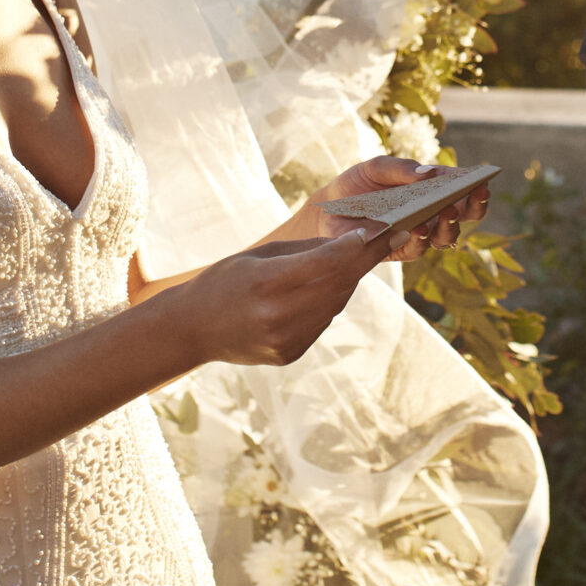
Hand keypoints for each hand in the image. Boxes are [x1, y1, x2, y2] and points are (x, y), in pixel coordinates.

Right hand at [180, 229, 397, 366]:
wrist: (193, 329)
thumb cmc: (223, 281)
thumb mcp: (258, 255)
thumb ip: (303, 250)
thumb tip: (348, 243)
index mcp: (266, 283)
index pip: (326, 262)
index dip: (354, 245)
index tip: (373, 231)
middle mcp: (279, 315)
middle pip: (339, 284)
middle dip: (365, 259)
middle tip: (392, 237)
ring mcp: (286, 340)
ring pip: (335, 304)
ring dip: (350, 279)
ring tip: (358, 257)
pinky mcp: (290, 353)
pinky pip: (322, 321)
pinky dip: (330, 301)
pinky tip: (325, 287)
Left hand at [313, 156, 491, 260]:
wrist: (328, 211)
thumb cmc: (358, 185)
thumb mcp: (377, 167)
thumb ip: (402, 168)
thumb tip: (429, 173)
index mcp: (433, 191)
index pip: (463, 191)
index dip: (477, 187)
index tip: (484, 180)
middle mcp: (431, 214)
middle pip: (464, 215)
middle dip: (473, 206)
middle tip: (474, 194)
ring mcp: (418, 234)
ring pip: (446, 236)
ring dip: (450, 224)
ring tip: (446, 211)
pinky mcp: (399, 250)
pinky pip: (417, 248)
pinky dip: (421, 238)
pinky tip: (418, 226)